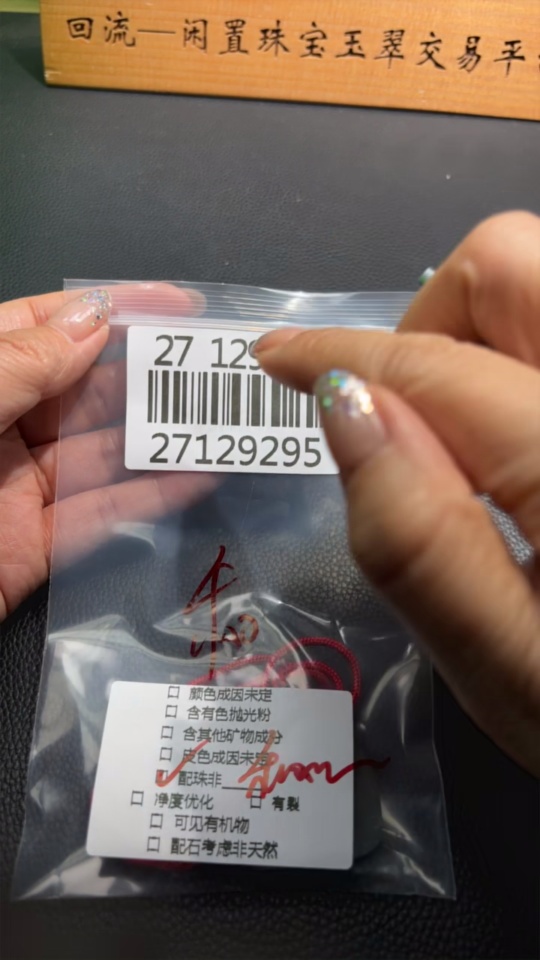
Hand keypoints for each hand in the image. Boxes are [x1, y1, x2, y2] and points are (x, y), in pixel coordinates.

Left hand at [0, 284, 213, 620]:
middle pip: (82, 389)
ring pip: (99, 454)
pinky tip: (198, 476)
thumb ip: (17, 364)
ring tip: (223, 417)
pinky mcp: (32, 550)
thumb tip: (94, 321)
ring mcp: (14, 489)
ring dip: (160, 437)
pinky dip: (150, 498)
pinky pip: (99, 517)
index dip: (109, 310)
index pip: (44, 328)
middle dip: (147, 375)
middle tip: (217, 366)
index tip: (176, 304)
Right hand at [256, 211, 539, 776]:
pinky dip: (519, 359)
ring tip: (463, 442)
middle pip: (508, 262)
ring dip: (477, 336)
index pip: (432, 365)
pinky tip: (516, 442)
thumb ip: (418, 542)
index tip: (277, 358)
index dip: (336, 353)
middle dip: (425, 324)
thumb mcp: (509, 672)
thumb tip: (343, 410)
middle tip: (398, 421)